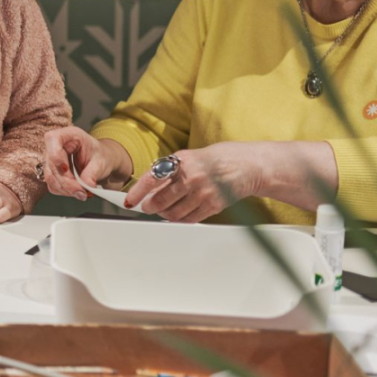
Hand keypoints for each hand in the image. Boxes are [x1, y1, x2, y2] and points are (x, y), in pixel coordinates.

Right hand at [43, 127, 132, 199]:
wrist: (101, 162)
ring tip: (83, 194)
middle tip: (83, 193)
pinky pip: (53, 185)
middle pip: (52, 164)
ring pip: (50, 177)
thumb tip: (87, 185)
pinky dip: (65, 191)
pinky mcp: (51, 172)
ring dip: (66, 189)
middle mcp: (56, 146)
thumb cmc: (100, 156)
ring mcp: (51, 159)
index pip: (52, 139)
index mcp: (68, 135)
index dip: (55, 154)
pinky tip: (76, 191)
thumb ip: (93, 173)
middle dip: (67, 182)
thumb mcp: (101, 161)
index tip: (65, 169)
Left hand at [124, 142, 263, 222]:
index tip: (130, 201)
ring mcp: (203, 193)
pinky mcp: (214, 205)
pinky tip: (178, 215)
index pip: (152, 179)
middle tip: (146, 208)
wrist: (247, 165)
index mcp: (182, 162)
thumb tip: (149, 187)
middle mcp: (192, 177)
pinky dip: (180, 219)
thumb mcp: (189, 157)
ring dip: (165, 214)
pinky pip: (190, 219)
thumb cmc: (216, 159)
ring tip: (163, 210)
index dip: (138, 192)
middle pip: (161, 200)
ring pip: (174, 213)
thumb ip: (170, 171)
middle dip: (150, 207)